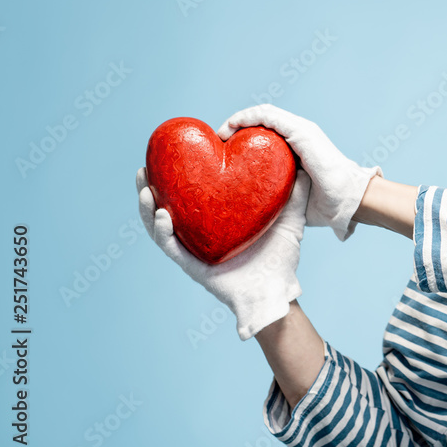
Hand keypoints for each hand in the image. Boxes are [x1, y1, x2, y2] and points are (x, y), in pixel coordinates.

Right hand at [136, 166, 310, 340]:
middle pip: (165, 208)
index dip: (175, 178)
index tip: (170, 155)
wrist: (278, 291)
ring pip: (160, 228)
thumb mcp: (290, 219)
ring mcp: (194, 251)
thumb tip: (302, 166)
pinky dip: (163, 231)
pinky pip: (173, 248)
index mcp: (215, 222)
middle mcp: (199, 235)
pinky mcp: (194, 267)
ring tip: (144, 187)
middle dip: (150, 189)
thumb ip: (295, 194)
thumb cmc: (281, 258)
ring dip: (148, 208)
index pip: (189, 196)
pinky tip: (162, 214)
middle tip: (143, 169)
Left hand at [217, 104, 381, 240]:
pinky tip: (232, 125)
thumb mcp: (292, 198)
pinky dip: (248, 117)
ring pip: (264, 113)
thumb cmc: (325, 206)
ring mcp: (301, 130)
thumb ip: (276, 197)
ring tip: (222, 132)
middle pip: (263, 120)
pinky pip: (269, 116)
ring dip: (240, 118)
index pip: (267, 133)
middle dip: (238, 125)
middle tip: (220, 139)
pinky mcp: (301, 131)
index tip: (225, 150)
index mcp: (298, 148)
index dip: (245, 136)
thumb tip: (252, 211)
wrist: (347, 202)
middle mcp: (299, 135)